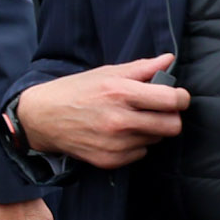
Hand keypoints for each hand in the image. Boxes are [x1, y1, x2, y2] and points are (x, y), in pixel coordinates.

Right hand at [16, 56, 188, 168]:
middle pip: (172, 126)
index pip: (173, 100)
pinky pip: (140, 153)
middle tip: (157, 111)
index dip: (180, 98)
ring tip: (130, 121)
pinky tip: (118, 135)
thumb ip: (141, 68)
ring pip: (156, 139)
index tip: (175, 97)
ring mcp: (114, 143)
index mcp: (120, 93)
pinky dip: (135, 144)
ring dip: (149, 130)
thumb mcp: (105, 73)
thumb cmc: (73, 91)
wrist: (40, 119)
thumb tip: (169, 60)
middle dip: (170, 117)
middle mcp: (119, 120)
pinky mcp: (109, 159)